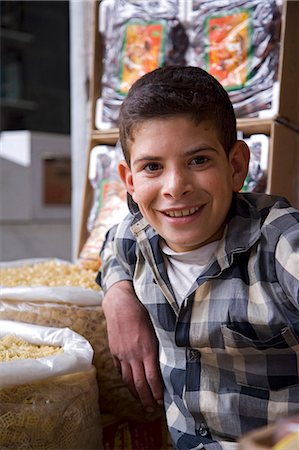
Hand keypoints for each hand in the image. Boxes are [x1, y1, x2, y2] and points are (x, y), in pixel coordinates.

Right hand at [102, 280, 163, 412]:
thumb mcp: (155, 326)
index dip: (157, 392)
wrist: (119, 302)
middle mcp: (133, 354)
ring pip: (128, 379)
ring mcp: (121, 353)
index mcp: (146, 348)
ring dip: (135, 393)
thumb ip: (159, 345)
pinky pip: (120, 370)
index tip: (161, 401)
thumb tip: (168, 359)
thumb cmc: (141, 310)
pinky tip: (130, 385)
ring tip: (142, 402)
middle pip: (139, 383)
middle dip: (146, 399)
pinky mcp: (114, 351)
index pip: (152, 377)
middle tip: (152, 410)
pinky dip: (125, 380)